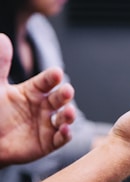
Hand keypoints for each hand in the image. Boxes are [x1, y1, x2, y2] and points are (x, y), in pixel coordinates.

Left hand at [0, 33, 75, 165]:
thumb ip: (0, 65)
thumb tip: (3, 38)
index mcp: (33, 91)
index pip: (47, 81)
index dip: (52, 77)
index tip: (57, 73)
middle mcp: (43, 106)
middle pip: (59, 98)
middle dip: (65, 95)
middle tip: (67, 91)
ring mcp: (47, 125)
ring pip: (64, 118)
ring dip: (69, 115)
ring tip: (68, 112)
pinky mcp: (48, 143)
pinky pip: (60, 139)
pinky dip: (65, 135)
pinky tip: (65, 130)